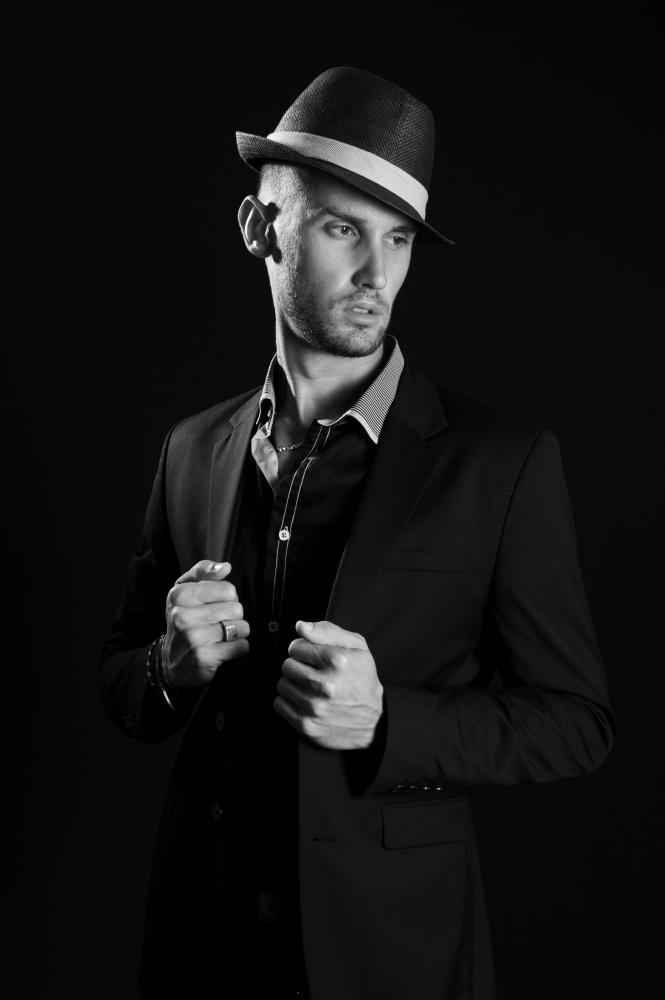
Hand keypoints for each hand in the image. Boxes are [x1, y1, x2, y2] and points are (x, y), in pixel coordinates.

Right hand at [163, 560, 249, 687]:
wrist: (172, 661)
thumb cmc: (185, 619)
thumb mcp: (186, 590)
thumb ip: (203, 571)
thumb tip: (225, 567)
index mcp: (179, 595)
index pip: (228, 589)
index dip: (227, 598)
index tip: (214, 606)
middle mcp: (182, 616)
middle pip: (236, 608)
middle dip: (233, 616)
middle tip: (217, 623)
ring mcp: (193, 638)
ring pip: (241, 628)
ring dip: (237, 633)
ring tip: (220, 636)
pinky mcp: (204, 658)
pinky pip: (241, 647)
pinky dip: (238, 649)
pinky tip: (222, 650)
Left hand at [274, 620, 383, 749]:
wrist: (372, 721)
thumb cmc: (362, 679)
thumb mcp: (356, 647)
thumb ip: (327, 631)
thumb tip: (301, 626)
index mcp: (337, 661)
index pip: (296, 647)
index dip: (304, 650)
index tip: (313, 657)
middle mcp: (326, 685)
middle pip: (287, 665)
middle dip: (297, 666)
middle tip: (313, 673)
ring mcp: (315, 707)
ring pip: (282, 685)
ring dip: (293, 684)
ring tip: (310, 688)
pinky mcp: (307, 725)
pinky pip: (279, 705)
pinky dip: (289, 702)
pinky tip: (305, 701)